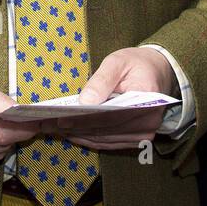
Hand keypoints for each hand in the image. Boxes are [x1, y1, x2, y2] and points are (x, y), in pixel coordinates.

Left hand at [49, 48, 175, 150]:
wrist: (158, 73)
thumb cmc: (136, 64)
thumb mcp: (118, 62)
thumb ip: (101, 80)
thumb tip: (84, 102)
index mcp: (147, 100)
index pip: (111, 116)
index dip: (84, 120)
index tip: (60, 120)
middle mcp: (148, 123)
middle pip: (106, 131)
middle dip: (75, 129)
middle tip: (48, 125)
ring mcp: (143, 135)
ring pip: (105, 141)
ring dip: (79, 136)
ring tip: (54, 129)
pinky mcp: (137, 140)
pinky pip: (109, 143)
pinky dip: (89, 138)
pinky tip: (71, 133)